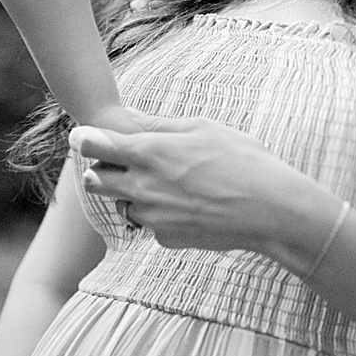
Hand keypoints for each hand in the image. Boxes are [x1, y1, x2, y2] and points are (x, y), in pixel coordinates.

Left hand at [72, 114, 338, 260]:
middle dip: (102, 171)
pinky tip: (192, 207)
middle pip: (95, 180)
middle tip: (123, 164)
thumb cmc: (242, 160)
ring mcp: (150, 217)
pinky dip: (162, 215)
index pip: (93, 146)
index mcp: (148, 154)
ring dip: (135, 195)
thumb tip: (125, 117)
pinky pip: (150, 223)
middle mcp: (141, 188)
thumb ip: (157, 125)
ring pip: (124, 204)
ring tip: (174, 186)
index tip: (84, 138)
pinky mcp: (163, 238)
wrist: (271, 210)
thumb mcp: (202, 129)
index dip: (85, 140)